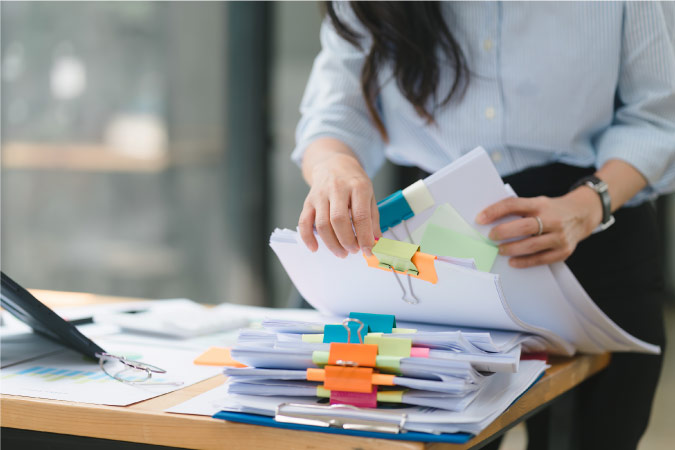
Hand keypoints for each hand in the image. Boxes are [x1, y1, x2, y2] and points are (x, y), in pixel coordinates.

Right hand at [298, 141, 380, 257]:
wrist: (333, 164)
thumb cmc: (353, 182)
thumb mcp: (369, 195)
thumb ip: (372, 219)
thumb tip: (375, 242)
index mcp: (358, 186)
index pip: (360, 216)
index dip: (364, 237)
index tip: (368, 250)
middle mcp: (338, 189)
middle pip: (339, 220)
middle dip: (347, 241)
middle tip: (353, 251)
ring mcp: (320, 194)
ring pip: (322, 224)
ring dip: (332, 243)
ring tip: (341, 252)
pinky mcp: (308, 201)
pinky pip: (304, 221)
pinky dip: (308, 237)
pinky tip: (315, 248)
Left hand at [475, 188, 602, 267]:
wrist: (582, 214)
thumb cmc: (551, 210)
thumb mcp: (537, 202)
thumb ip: (518, 209)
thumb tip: (489, 220)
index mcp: (541, 204)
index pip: (514, 205)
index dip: (495, 211)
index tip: (480, 218)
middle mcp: (552, 219)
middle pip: (524, 227)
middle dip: (503, 232)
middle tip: (491, 237)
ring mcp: (560, 236)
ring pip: (532, 245)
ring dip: (512, 249)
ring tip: (499, 250)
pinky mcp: (564, 251)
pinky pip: (541, 259)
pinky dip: (525, 262)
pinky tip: (513, 261)